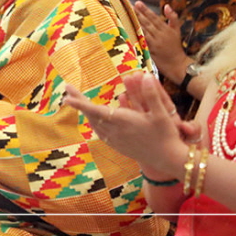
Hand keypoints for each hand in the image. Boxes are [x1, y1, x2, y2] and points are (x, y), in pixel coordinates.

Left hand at [63, 71, 190, 178]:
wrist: (169, 160)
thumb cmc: (166, 135)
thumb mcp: (162, 113)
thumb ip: (151, 94)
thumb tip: (146, 75)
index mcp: (122, 121)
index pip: (95, 111)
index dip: (79, 103)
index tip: (66, 96)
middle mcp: (115, 132)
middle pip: (91, 116)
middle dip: (79, 102)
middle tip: (69, 90)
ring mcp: (116, 141)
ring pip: (94, 125)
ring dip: (86, 113)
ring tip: (79, 102)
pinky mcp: (118, 147)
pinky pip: (101, 133)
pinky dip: (94, 123)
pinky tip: (94, 120)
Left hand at [134, 1, 188, 83]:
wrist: (176, 63)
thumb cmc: (175, 46)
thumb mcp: (177, 30)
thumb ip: (172, 17)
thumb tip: (167, 5)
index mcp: (166, 29)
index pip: (154, 18)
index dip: (145, 10)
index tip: (138, 3)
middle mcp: (160, 35)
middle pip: (147, 23)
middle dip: (137, 14)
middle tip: (128, 5)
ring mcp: (155, 43)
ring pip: (143, 31)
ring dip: (134, 23)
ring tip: (126, 15)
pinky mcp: (150, 51)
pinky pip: (141, 41)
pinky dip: (135, 35)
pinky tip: (128, 29)